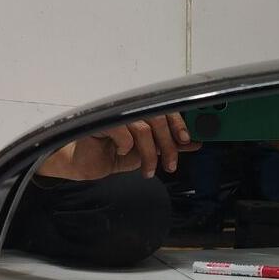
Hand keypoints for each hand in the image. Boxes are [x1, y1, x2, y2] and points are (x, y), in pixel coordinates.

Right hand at [36, 113, 198, 180]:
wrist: (84, 163)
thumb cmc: (112, 154)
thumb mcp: (148, 152)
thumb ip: (169, 146)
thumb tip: (194, 143)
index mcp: (141, 113)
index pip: (165, 109)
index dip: (178, 123)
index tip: (186, 141)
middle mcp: (129, 110)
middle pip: (157, 118)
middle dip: (168, 144)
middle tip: (171, 165)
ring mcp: (115, 114)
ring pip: (143, 128)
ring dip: (150, 154)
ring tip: (148, 170)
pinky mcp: (99, 122)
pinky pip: (122, 131)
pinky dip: (126, 146)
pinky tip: (121, 153)